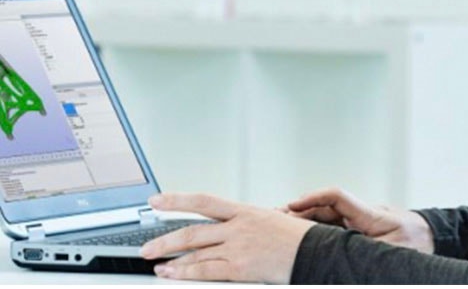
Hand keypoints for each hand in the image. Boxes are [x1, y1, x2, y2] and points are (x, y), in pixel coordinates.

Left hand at [140, 193, 315, 282]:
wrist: (316, 251)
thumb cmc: (299, 238)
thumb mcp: (273, 220)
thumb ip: (248, 223)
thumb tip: (231, 226)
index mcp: (245, 211)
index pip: (204, 200)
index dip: (177, 199)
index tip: (157, 200)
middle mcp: (238, 226)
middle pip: (192, 230)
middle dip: (164, 239)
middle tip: (146, 247)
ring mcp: (239, 246)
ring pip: (195, 252)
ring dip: (171, 260)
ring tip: (155, 264)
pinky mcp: (241, 267)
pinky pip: (206, 270)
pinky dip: (185, 273)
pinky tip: (172, 274)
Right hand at [287, 187, 433, 253]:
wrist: (430, 237)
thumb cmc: (417, 245)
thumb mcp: (397, 253)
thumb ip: (373, 255)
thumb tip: (353, 263)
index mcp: (370, 215)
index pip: (337, 197)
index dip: (314, 198)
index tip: (293, 206)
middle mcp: (359, 213)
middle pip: (323, 206)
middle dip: (298, 210)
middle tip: (271, 218)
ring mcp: (355, 220)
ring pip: (323, 216)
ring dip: (301, 220)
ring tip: (275, 225)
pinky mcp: (354, 229)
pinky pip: (328, 225)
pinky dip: (311, 228)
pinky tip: (295, 236)